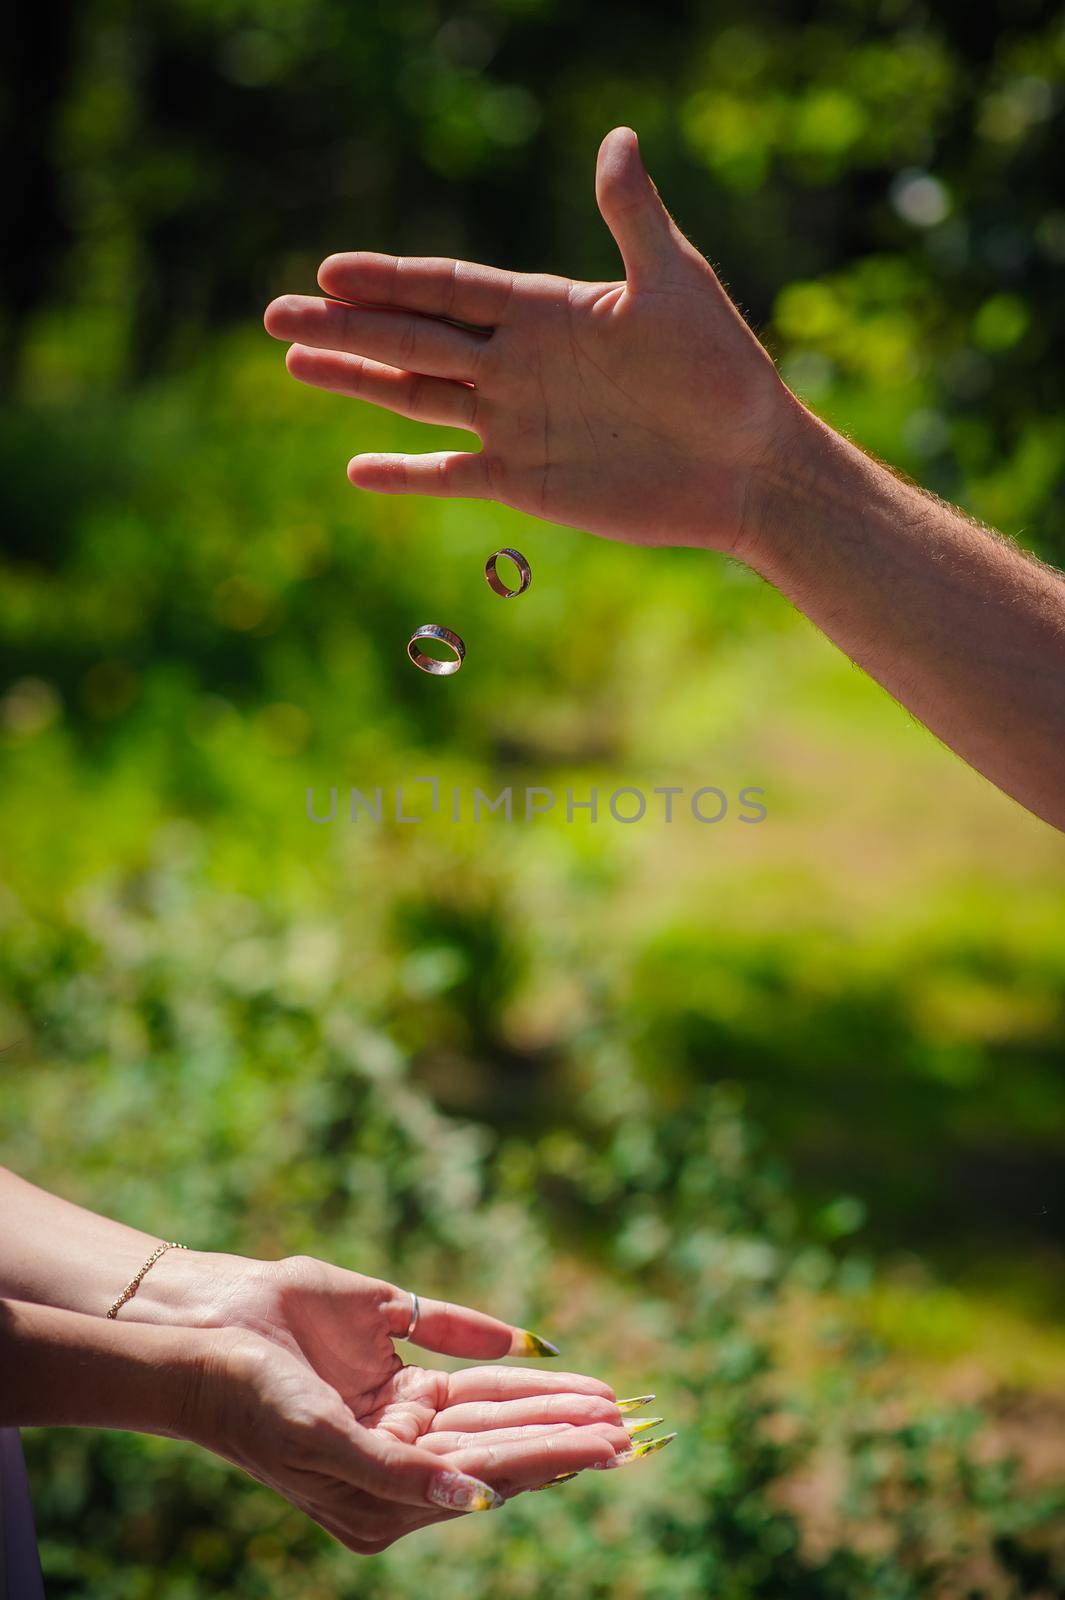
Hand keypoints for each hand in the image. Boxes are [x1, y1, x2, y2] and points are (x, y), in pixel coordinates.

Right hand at [131, 1250, 637, 1547]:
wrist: (204, 1342)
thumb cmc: (255, 1404)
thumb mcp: (323, 1442)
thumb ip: (398, 1475)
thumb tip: (475, 1501)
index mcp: (387, 1489)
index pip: (488, 1471)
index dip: (551, 1456)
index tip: (609, 1448)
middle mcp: (401, 1449)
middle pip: (498, 1438)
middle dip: (564, 1431)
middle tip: (629, 1425)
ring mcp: (398, 1402)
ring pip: (487, 1402)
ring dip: (544, 1400)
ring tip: (606, 1400)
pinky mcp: (390, 1354)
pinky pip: (457, 1352)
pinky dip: (498, 1354)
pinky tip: (537, 1354)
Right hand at [264, 125, 796, 553]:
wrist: (744, 464)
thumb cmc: (720, 371)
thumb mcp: (677, 286)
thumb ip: (635, 219)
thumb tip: (616, 138)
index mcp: (543, 309)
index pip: (449, 287)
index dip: (390, 279)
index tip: (330, 269)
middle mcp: (516, 361)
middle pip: (413, 338)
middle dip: (346, 326)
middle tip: (275, 315)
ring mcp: (513, 422)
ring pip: (417, 397)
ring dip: (356, 382)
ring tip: (295, 363)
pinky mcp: (523, 480)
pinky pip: (450, 477)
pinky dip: (405, 477)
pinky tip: (356, 471)